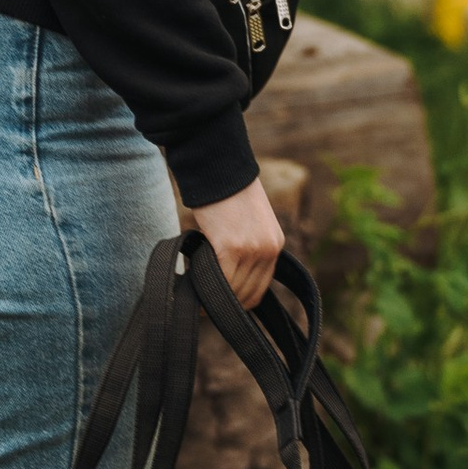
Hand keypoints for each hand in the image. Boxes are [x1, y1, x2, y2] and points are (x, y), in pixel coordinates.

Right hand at [185, 176, 284, 308]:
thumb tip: (227, 278)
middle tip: (202, 299)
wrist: (218, 167)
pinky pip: (221, 282)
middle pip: (247, 295)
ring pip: (233, 292)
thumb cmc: (226, 193)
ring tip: (195, 290)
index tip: (219, 301)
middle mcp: (268, 249)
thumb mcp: (249, 223)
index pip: (260, 289)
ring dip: (213, 296)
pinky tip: (192, 283)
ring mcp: (252, 249)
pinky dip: (205, 288)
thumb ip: (246, 249)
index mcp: (275, 244)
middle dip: (224, 302)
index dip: (238, 300)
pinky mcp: (232, 246)